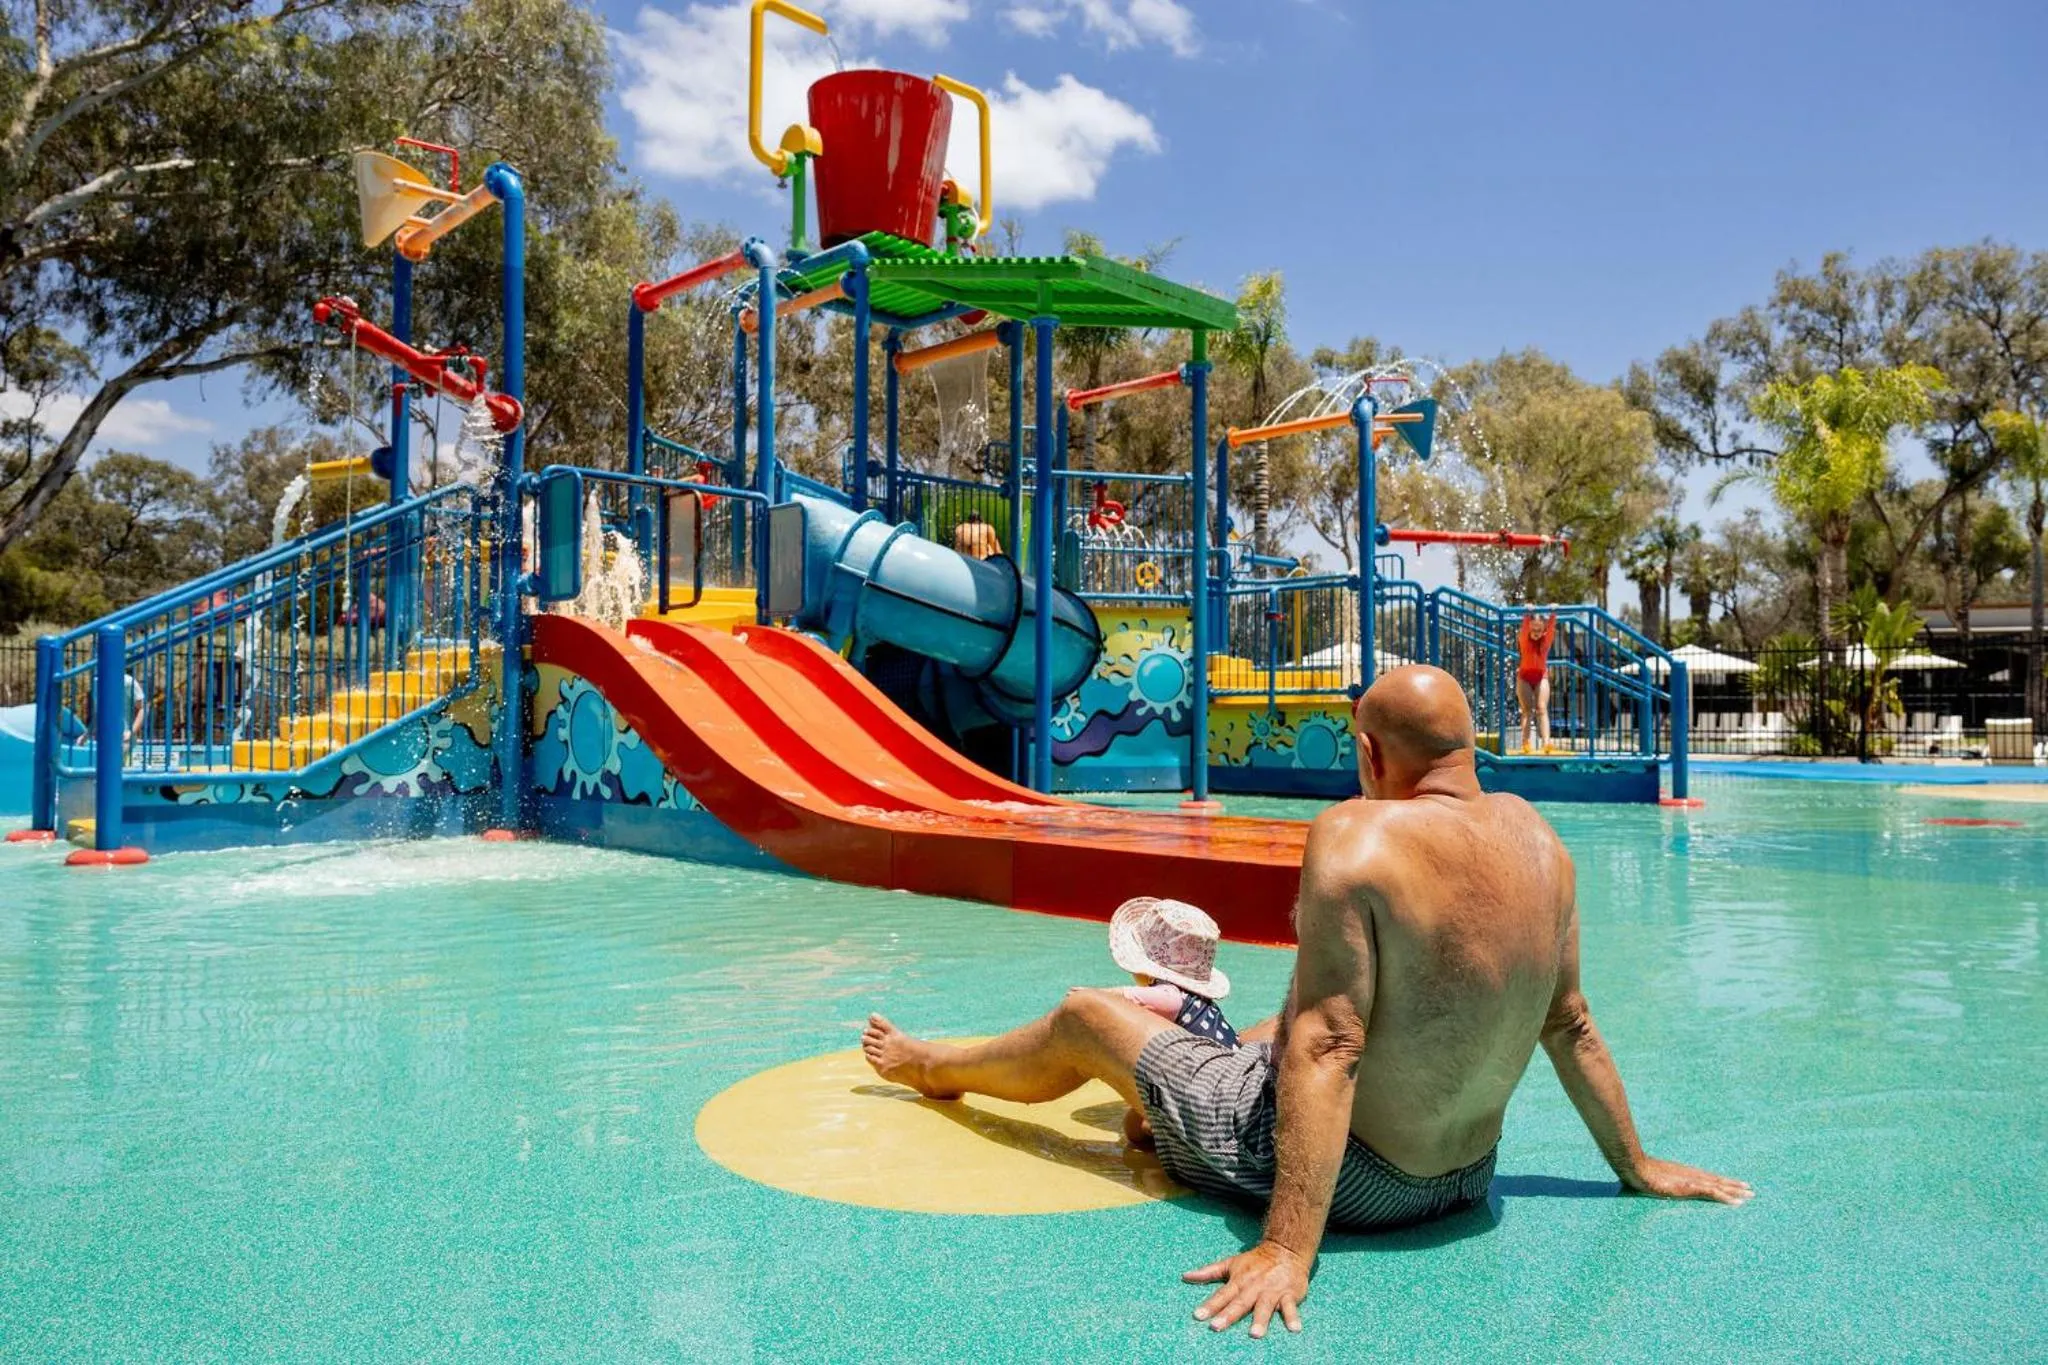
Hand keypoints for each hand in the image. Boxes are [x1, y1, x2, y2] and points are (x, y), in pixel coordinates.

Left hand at [1183, 1241, 1310, 1337]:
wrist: (1285, 1249)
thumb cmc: (1255, 1260)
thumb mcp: (1231, 1263)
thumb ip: (1208, 1272)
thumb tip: (1185, 1276)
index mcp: (1239, 1280)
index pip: (1222, 1295)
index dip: (1210, 1305)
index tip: (1198, 1316)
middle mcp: (1254, 1287)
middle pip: (1240, 1303)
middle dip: (1228, 1315)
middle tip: (1216, 1326)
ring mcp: (1271, 1291)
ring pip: (1265, 1306)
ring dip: (1260, 1320)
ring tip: (1255, 1334)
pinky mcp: (1289, 1294)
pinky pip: (1290, 1307)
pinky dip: (1292, 1317)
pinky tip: (1294, 1329)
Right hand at [1624, 1157, 1752, 1204]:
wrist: (1635, 1168)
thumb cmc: (1640, 1173)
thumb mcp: (1652, 1179)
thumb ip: (1657, 1183)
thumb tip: (1652, 1187)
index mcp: (1684, 1173)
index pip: (1707, 1178)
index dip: (1721, 1181)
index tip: (1734, 1184)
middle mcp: (1691, 1175)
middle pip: (1717, 1180)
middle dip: (1734, 1185)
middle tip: (1750, 1190)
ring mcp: (1691, 1180)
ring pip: (1719, 1186)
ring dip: (1735, 1191)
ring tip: (1749, 1195)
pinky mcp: (1689, 1187)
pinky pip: (1712, 1193)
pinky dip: (1726, 1197)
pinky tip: (1737, 1202)